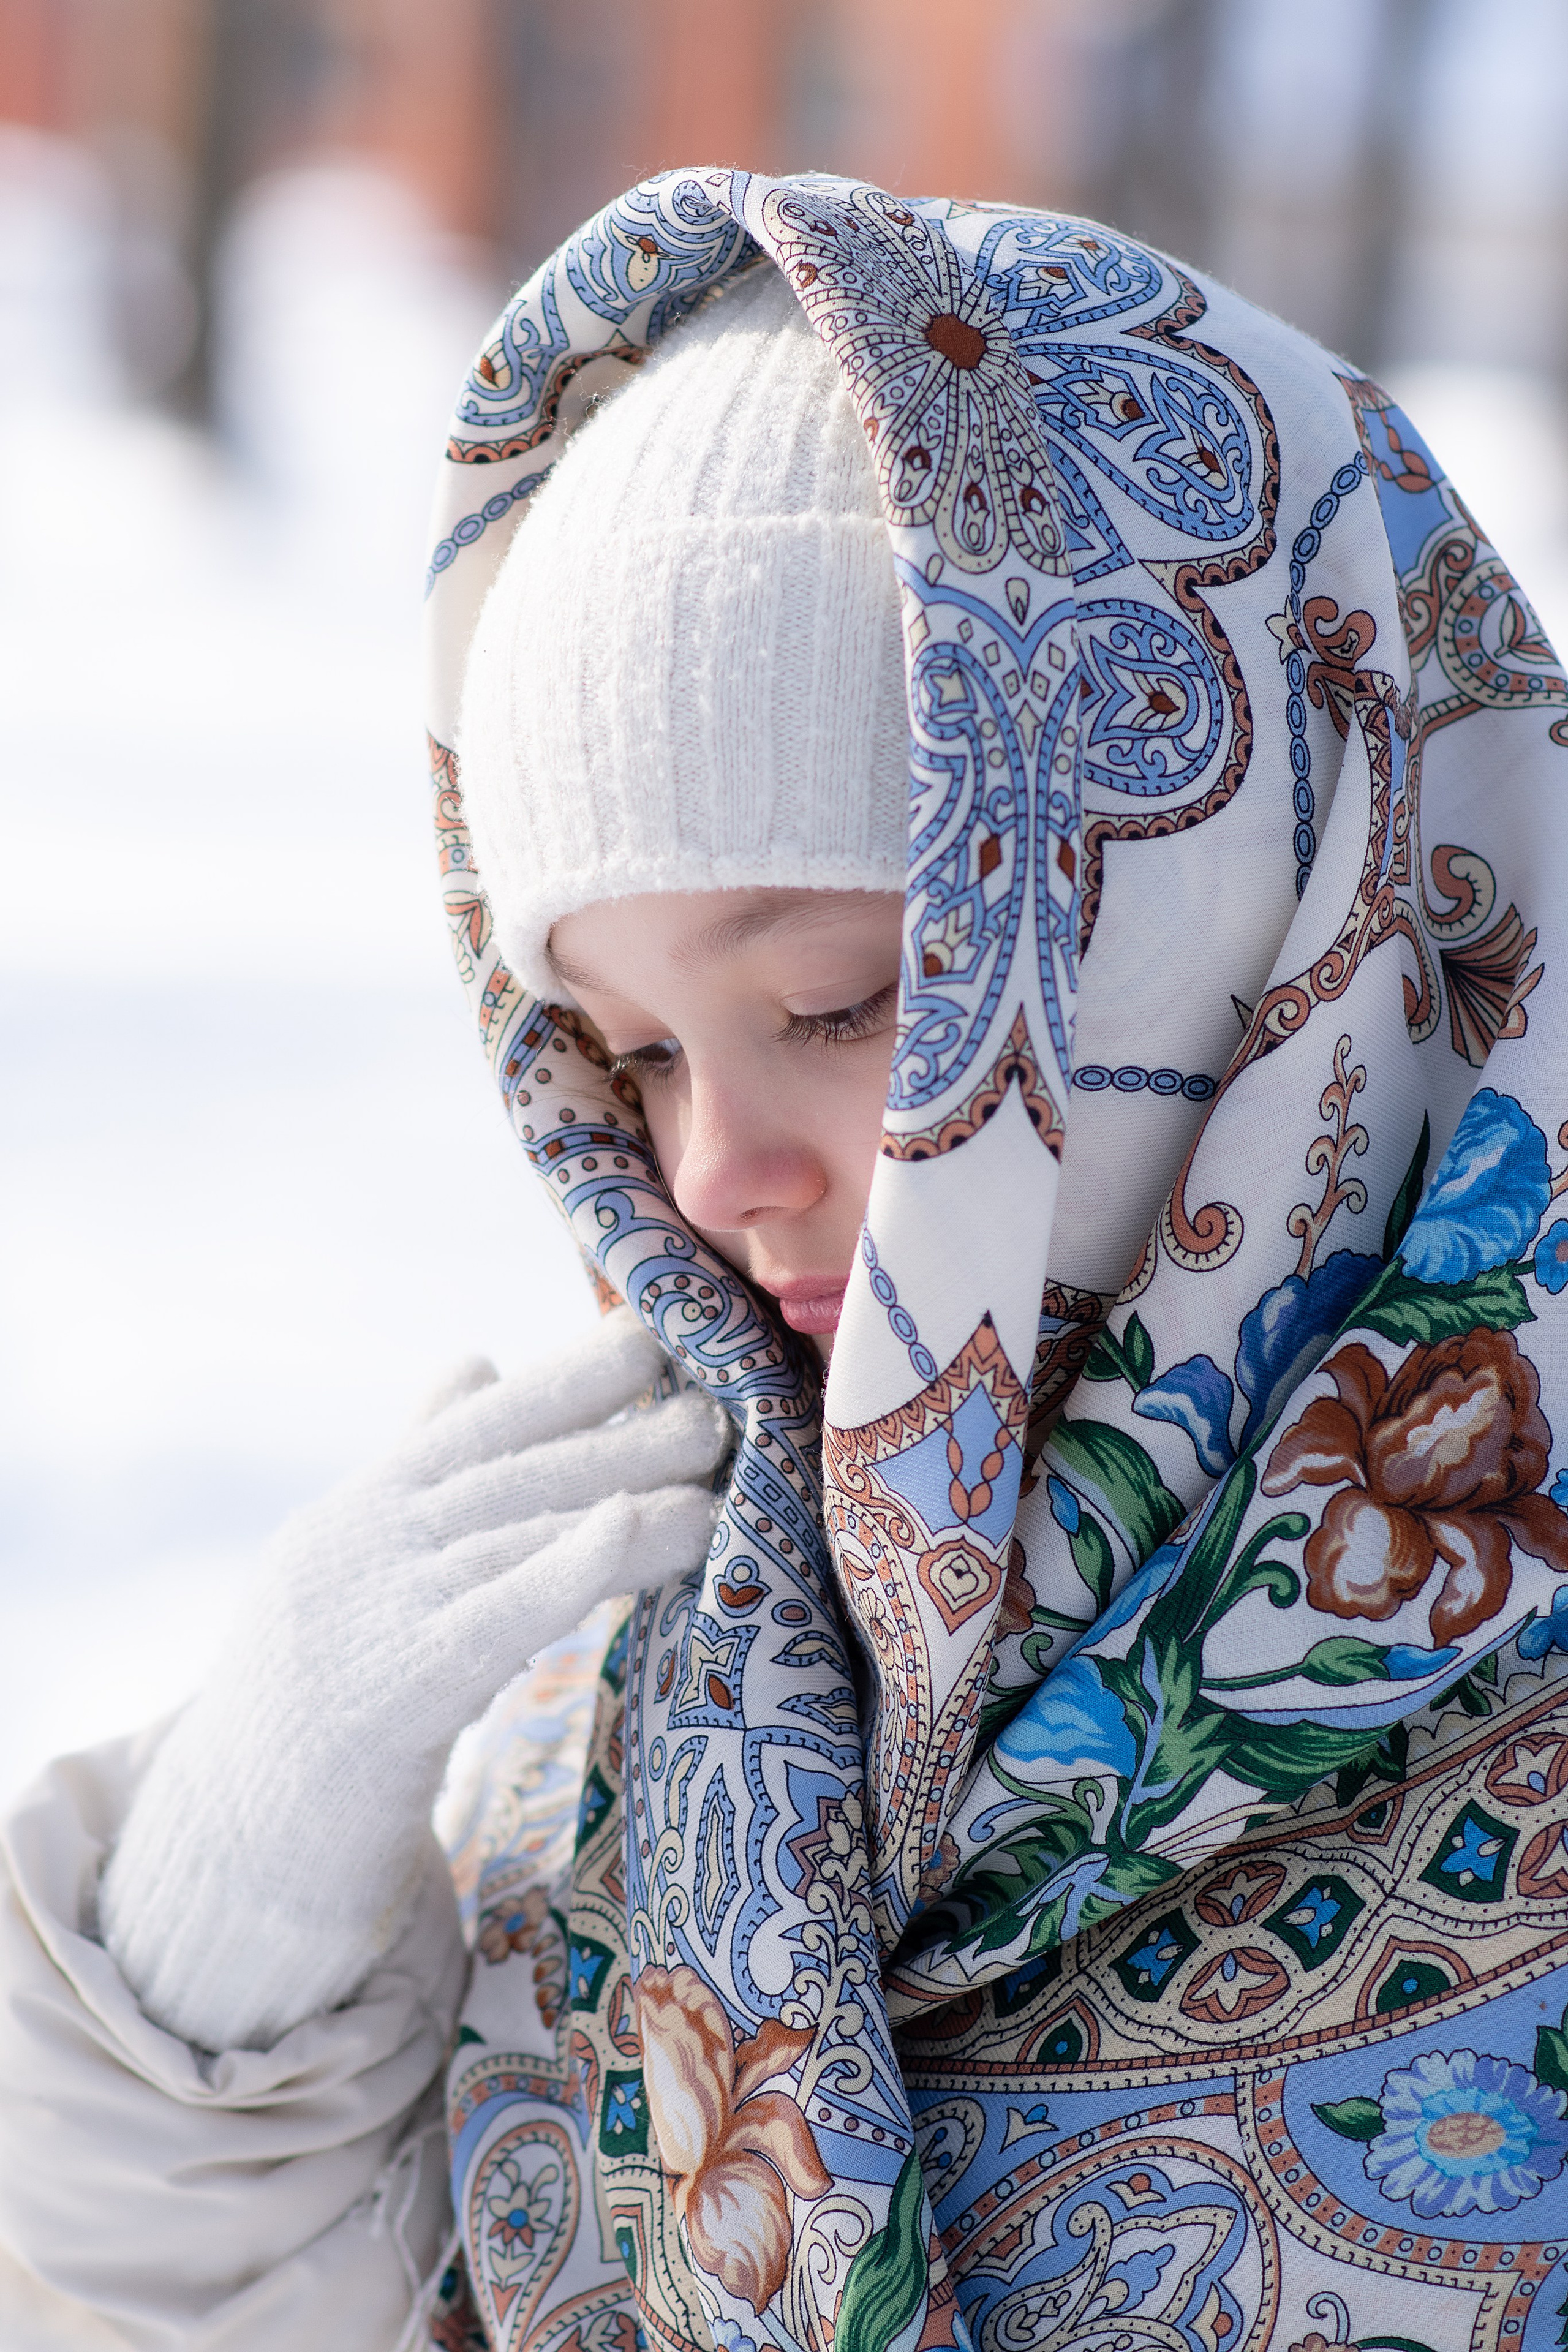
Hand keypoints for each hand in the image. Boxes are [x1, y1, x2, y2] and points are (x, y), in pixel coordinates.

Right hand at [99, 1308, 726, 2050]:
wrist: (228, 1844)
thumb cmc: (311, 1701)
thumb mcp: (352, 1566)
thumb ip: (419, 1466)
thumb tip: (476, 1359)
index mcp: (361, 1509)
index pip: (478, 1421)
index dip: (568, 1374)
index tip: (655, 1329)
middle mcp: (365, 1542)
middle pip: (511, 1469)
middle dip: (619, 1427)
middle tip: (724, 1391)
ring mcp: (375, 1611)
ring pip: (519, 1533)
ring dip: (626, 1495)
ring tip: (718, 1475)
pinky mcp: (394, 1692)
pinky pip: (498, 1616)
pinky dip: (570, 1564)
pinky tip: (635, 1527)